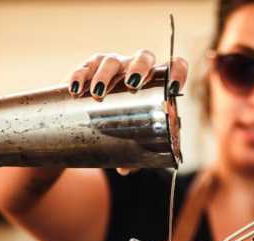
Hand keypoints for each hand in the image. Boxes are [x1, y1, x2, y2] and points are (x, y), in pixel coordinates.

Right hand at [67, 50, 187, 175]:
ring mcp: (113, 65)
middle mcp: (135, 68)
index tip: (173, 87)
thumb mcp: (131, 140)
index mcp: (155, 82)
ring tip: (98, 93)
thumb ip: (133, 156)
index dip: (177, 72)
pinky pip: (84, 68)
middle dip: (139, 68)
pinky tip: (76, 89)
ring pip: (112, 61)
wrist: (90, 118)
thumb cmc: (120, 128)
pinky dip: (80, 77)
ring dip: (105, 75)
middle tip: (132, 84)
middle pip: (143, 57)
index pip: (174, 67)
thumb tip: (125, 169)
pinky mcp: (89, 67)